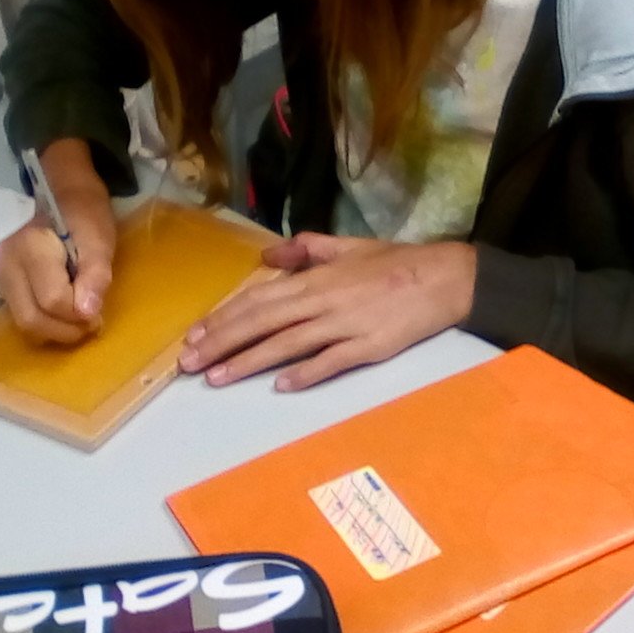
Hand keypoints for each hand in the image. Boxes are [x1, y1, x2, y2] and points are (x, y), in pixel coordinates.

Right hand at [0, 138, 116, 343]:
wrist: (66, 199)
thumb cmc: (86, 218)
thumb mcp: (100, 242)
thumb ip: (95, 275)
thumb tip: (87, 313)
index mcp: (29, 248)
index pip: (51, 299)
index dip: (78, 313)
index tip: (99, 311)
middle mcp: (6, 264)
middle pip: (30, 317)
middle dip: (64, 330)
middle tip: (91, 325)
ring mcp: (0, 275)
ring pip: (23, 321)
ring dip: (55, 330)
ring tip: (80, 320)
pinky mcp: (4, 284)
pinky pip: (22, 314)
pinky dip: (45, 322)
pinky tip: (65, 315)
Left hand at [178, 232, 476, 390]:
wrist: (444, 278)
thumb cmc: (395, 263)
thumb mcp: (347, 246)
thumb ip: (305, 250)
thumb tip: (266, 257)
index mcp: (316, 278)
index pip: (259, 299)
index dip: (225, 317)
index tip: (196, 334)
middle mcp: (323, 301)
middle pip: (263, 323)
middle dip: (223, 342)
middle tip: (189, 363)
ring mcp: (345, 325)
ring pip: (287, 344)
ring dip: (249, 362)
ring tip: (217, 377)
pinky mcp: (368, 347)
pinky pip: (331, 361)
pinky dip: (305, 373)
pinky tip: (280, 386)